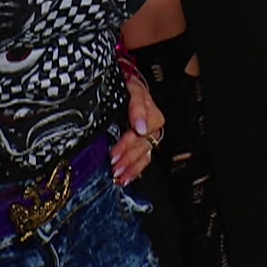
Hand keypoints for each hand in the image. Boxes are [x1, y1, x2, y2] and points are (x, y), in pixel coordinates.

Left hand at [113, 63, 164, 185]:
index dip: (126, 144)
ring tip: (119, 176)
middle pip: (141, 146)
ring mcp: (149, 137)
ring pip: (143, 155)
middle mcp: (152, 128)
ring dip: (130, 167)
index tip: (115, 153)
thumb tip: (141, 127)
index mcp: (151, 114)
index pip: (139, 133)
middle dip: (127, 158)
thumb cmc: (130, 88)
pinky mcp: (145, 144)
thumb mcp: (133, 90)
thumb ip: (137, 107)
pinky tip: (126, 178)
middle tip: (114, 166)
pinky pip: (143, 160)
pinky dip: (134, 170)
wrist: (130, 88)